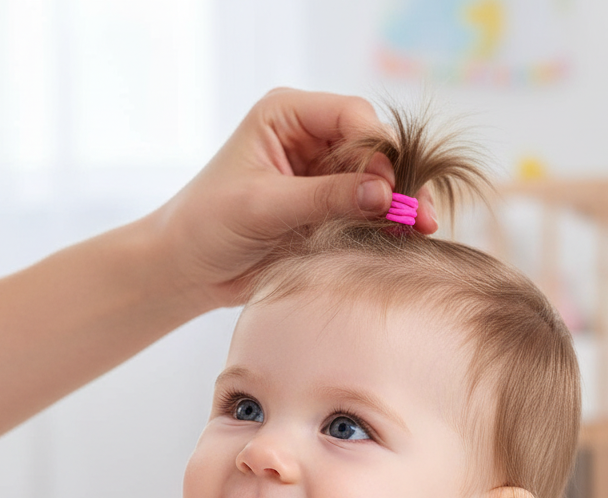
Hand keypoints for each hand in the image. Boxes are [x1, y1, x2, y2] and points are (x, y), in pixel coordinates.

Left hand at [152, 88, 438, 307]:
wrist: (188, 270)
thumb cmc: (207, 225)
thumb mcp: (263, 207)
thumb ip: (323, 198)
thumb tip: (382, 194)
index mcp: (288, 116)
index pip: (351, 117)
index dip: (376, 150)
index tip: (385, 189)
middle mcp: (310, 139)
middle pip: (372, 148)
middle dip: (395, 180)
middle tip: (418, 214)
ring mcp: (321, 176)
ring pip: (376, 182)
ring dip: (397, 205)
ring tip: (420, 229)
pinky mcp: (327, 211)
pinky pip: (366, 212)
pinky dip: (384, 225)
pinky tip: (402, 239)